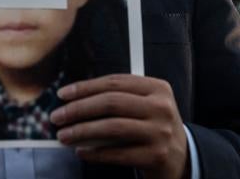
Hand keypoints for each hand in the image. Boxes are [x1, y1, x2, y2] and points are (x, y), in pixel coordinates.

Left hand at [50, 74, 188, 178]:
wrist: (182, 158)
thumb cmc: (153, 127)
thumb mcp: (145, 105)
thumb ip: (118, 97)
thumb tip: (74, 99)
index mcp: (157, 88)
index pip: (114, 82)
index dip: (85, 87)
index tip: (63, 94)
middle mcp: (161, 107)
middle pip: (111, 102)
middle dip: (78, 109)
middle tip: (57, 116)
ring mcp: (160, 132)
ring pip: (112, 127)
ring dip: (81, 131)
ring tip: (63, 135)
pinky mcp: (156, 156)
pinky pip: (118, 153)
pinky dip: (95, 152)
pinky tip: (81, 151)